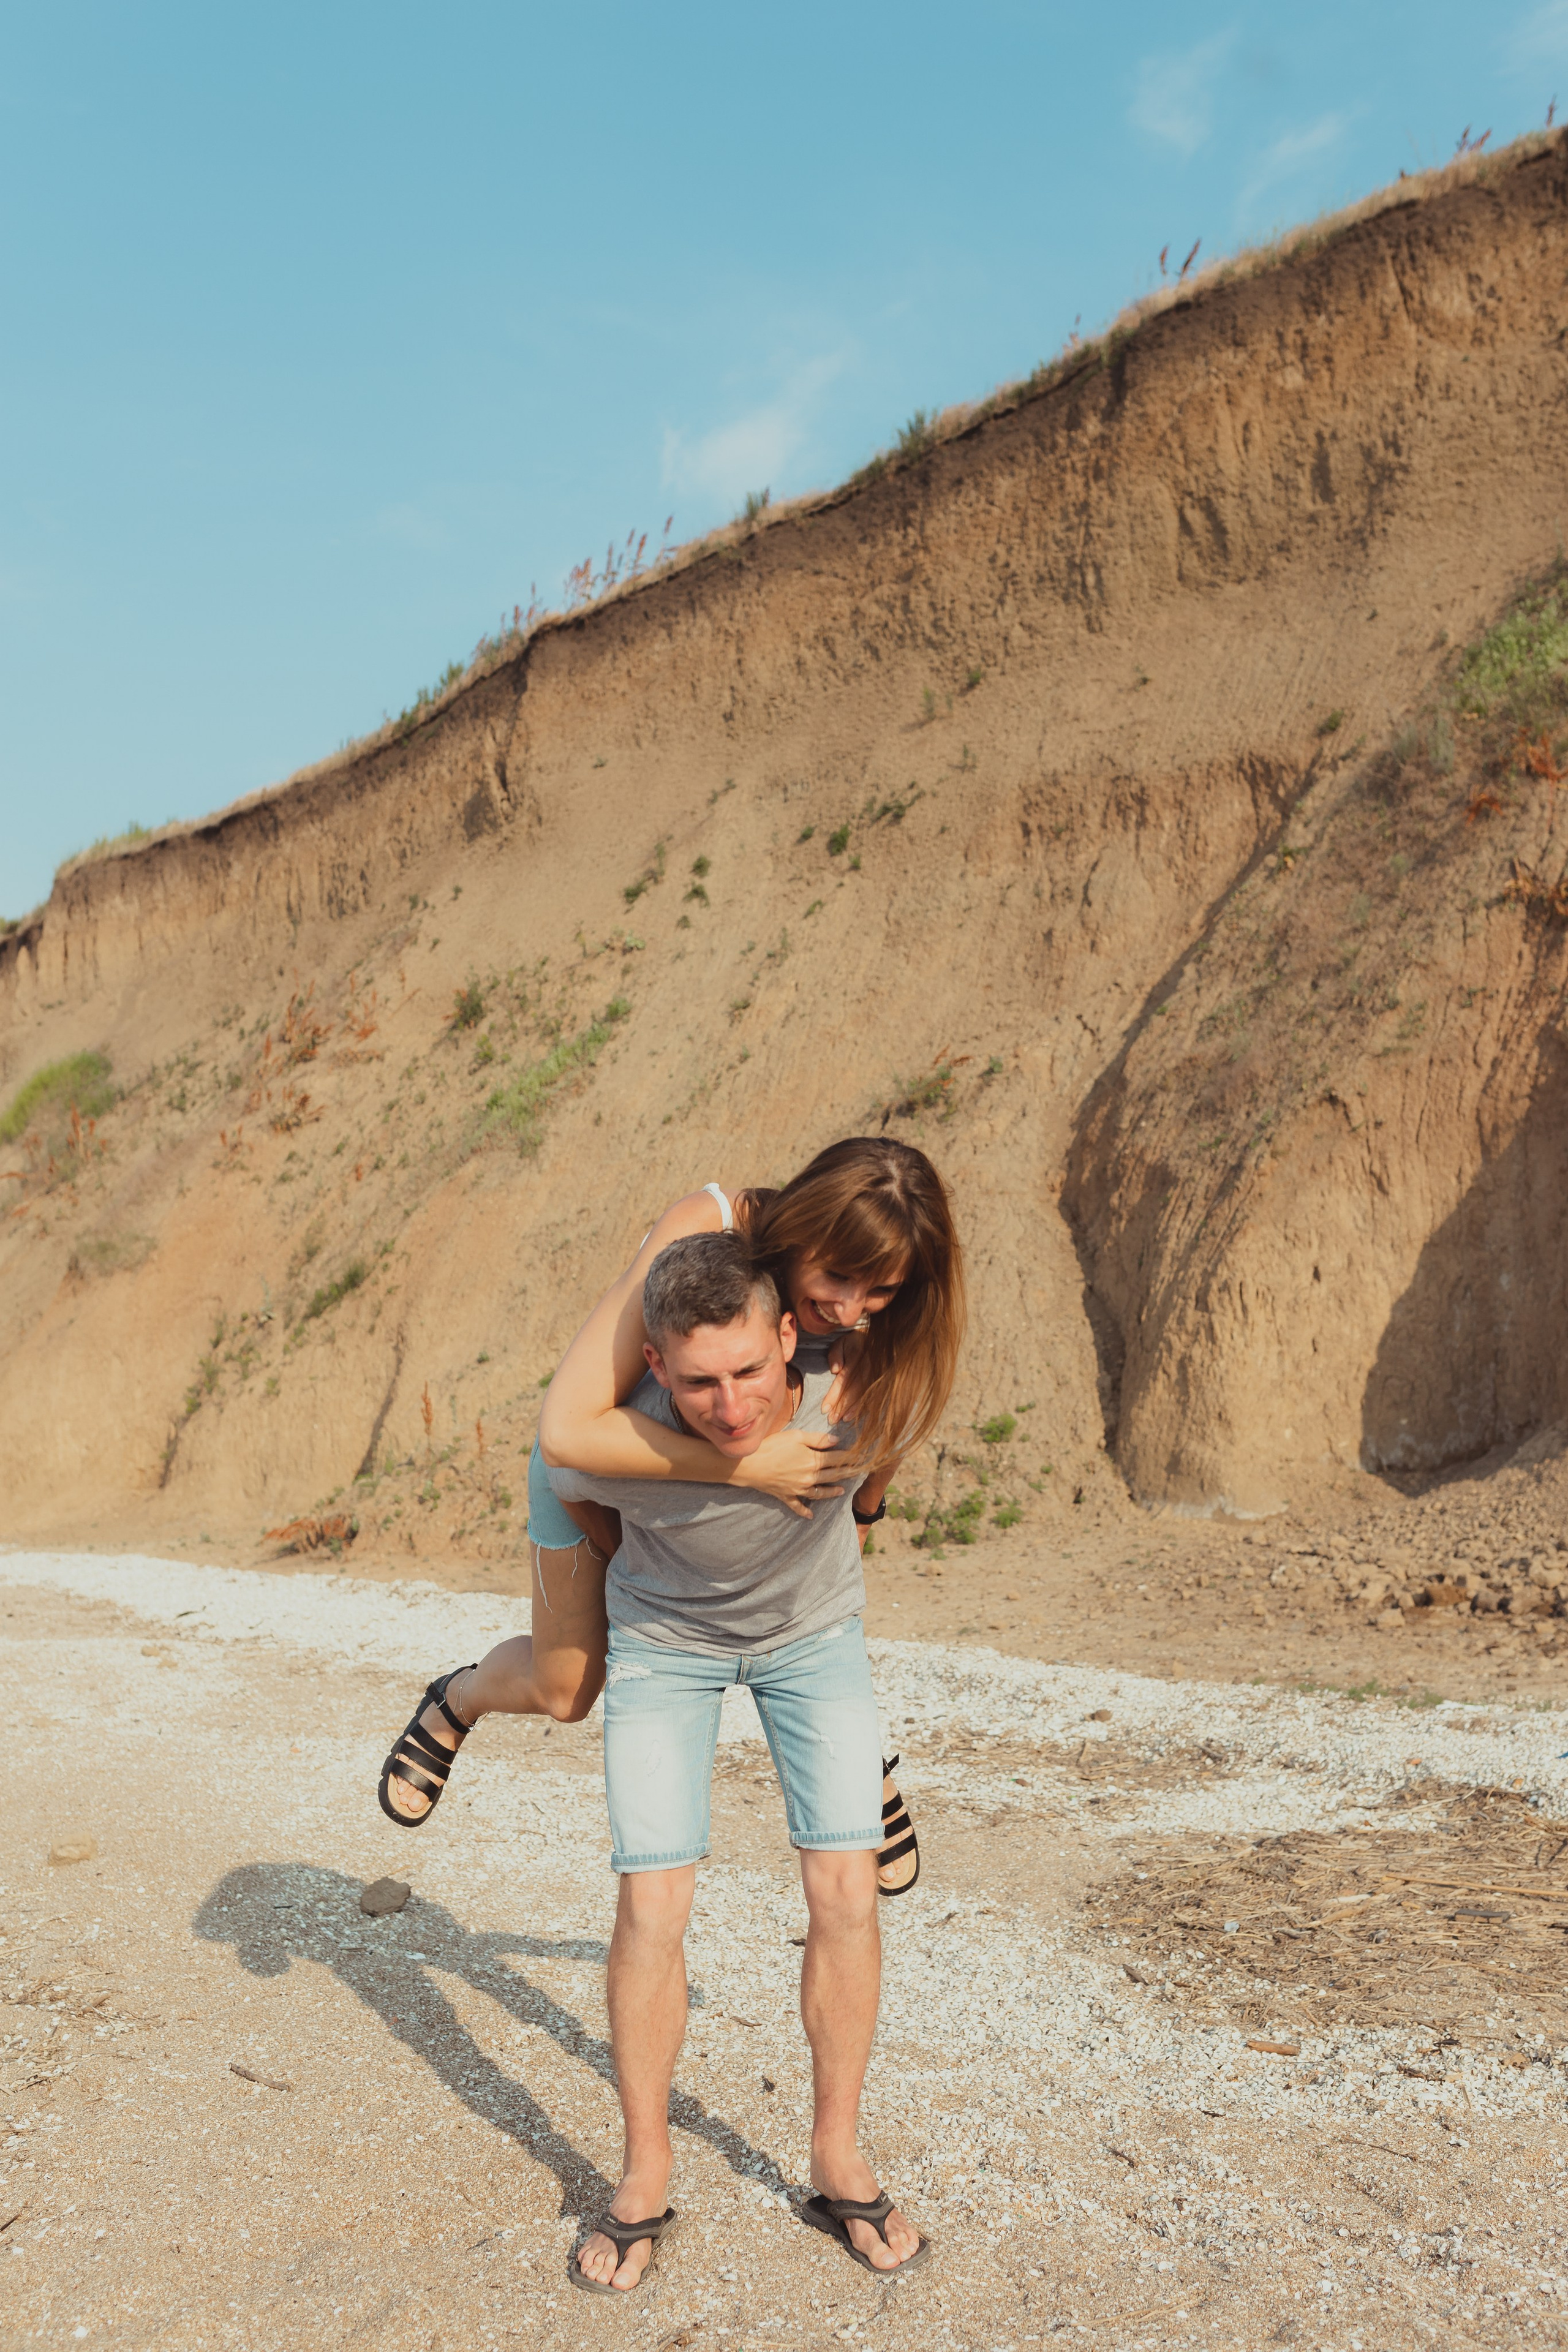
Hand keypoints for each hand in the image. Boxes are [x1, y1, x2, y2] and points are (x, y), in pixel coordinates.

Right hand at [730, 1427, 850, 1516]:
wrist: (750, 1465)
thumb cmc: (772, 1446)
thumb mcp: (796, 1436)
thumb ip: (818, 1439)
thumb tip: (837, 1441)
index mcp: (813, 1460)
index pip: (837, 1458)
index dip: (852, 1457)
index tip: (863, 1457)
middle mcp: (809, 1477)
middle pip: (833, 1475)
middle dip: (848, 1473)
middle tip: (860, 1473)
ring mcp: (798, 1489)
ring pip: (820, 1493)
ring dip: (832, 1492)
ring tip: (841, 1491)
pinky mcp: (786, 1496)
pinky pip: (797, 1506)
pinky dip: (805, 1512)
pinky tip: (811, 1516)